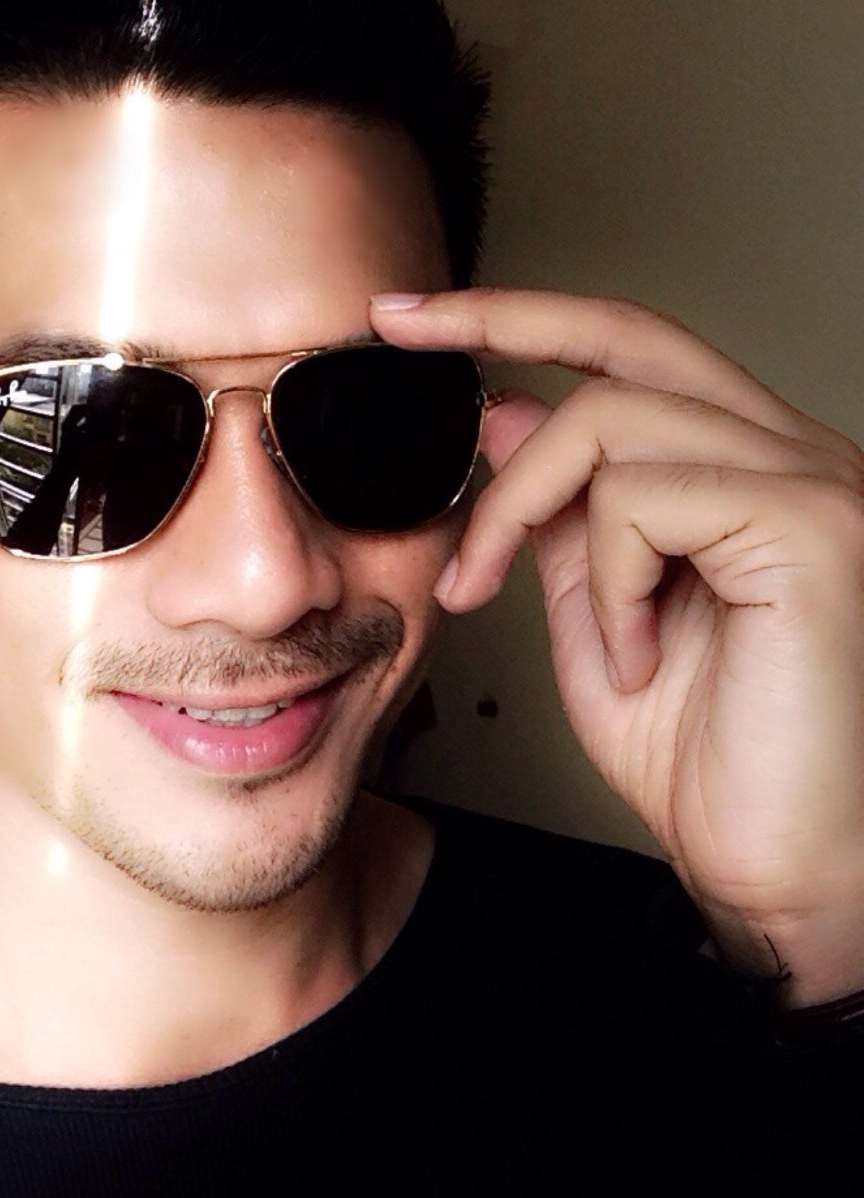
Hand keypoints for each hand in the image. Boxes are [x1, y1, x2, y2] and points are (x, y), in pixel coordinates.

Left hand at [371, 288, 863, 1006]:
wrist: (783, 864)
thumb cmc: (705, 754)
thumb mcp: (598, 614)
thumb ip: (560, 516)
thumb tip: (507, 417)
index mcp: (737, 469)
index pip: (625, 352)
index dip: (516, 321)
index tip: (412, 324)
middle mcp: (786, 453)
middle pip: (625, 336)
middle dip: (495, 316)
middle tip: (397, 327)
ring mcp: (811, 481)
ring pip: (610, 419)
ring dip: (539, 523)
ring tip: (588, 635)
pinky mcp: (815, 526)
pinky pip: (648, 498)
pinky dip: (613, 582)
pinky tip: (639, 653)